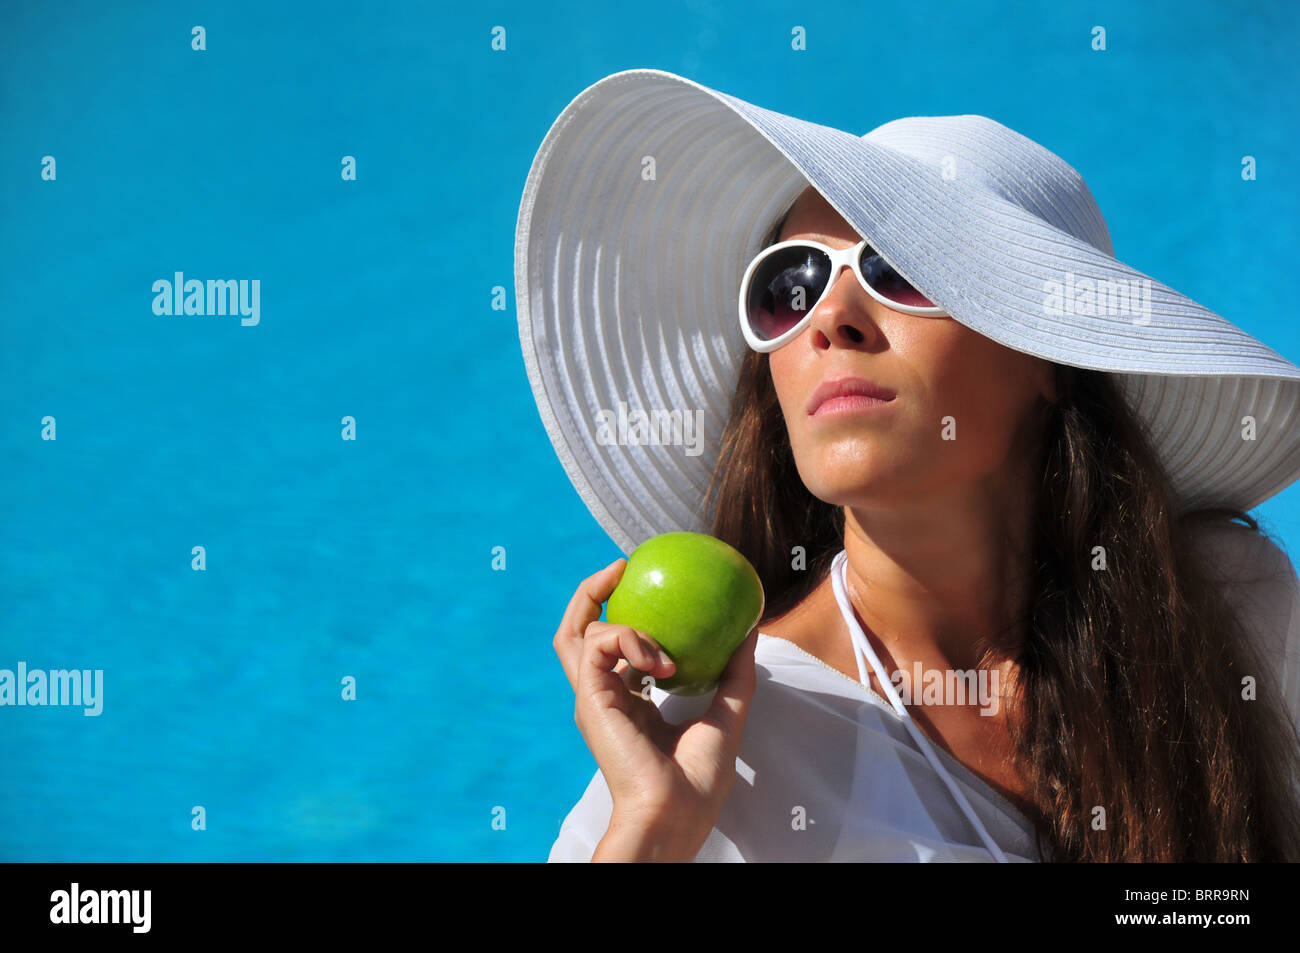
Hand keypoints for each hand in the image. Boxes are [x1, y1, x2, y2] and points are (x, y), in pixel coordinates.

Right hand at [553, 558, 759, 853]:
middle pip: (575, 634)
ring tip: (644, 613)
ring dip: (620, 617)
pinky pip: (599, 644)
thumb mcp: (727, 716)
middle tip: (621, 568)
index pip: (612, 649)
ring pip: (577, 633)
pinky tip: (661, 658)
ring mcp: (594, 698)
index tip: (651, 588)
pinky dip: (629, 638)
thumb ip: (734, 674)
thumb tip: (750, 631)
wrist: (676, 814)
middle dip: (589, 593)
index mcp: (628, 702)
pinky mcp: (590, 699)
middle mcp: (604, 696)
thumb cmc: (699, 780)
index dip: (624, 614)